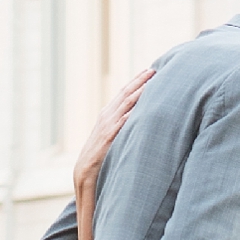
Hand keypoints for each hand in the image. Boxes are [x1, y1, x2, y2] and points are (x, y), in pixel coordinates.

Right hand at [72, 65, 154, 194]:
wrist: (85, 169)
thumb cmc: (100, 153)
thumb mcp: (110, 134)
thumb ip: (121, 124)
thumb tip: (136, 117)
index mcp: (107, 113)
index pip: (123, 92)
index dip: (136, 81)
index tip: (148, 71)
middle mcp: (107, 115)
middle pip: (125, 93)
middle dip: (139, 80)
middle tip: (154, 69)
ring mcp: (108, 124)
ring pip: (126, 103)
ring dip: (139, 91)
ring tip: (152, 81)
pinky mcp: (110, 136)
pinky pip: (124, 120)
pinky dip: (134, 111)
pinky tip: (144, 105)